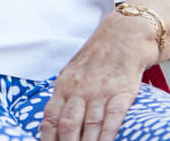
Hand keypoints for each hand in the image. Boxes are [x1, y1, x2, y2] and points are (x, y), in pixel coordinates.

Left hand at [40, 13, 158, 140]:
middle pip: (68, 124)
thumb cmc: (94, 60)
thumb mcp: (71, 74)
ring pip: (89, 125)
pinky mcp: (122, 93)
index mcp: (63, 85)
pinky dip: (107, 135)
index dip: (47, 137)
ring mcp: (101, 92)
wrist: (122, 38)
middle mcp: (79, 89)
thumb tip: (51, 124)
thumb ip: (63, 97)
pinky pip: (112, 118)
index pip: (50, 117)